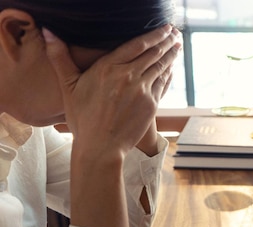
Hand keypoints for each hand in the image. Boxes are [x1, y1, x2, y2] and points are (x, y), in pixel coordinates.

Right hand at [44, 25, 180, 157]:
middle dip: (166, 42)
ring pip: (161, 67)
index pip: (137, 44)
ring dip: (171, 55)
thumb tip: (48, 32)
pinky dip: (168, 74)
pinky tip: (171, 69)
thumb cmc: (82, 118)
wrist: (100, 147)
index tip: (164, 28)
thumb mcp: (68, 87)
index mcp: (108, 67)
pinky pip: (163, 84)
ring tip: (177, 46)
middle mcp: (128, 76)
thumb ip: (61, 58)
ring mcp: (143, 91)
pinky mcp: (151, 105)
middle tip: (175, 33)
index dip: (154, 35)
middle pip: (153, 53)